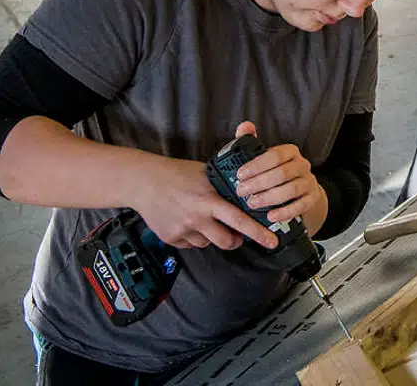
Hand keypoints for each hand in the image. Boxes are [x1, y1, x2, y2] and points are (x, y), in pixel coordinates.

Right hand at [131, 152, 276, 251]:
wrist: (144, 182)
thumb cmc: (178, 174)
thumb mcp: (206, 172)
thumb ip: (226, 183)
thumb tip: (250, 187)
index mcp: (210, 200)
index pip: (239, 220)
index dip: (258, 232)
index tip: (272, 241)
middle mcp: (197, 218)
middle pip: (227, 241)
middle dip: (236, 241)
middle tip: (237, 235)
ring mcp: (183, 230)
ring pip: (208, 243)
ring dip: (212, 236)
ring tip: (203, 219)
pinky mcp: (171, 238)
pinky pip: (191, 244)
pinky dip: (194, 237)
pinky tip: (187, 221)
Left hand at [232, 121, 323, 225]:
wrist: (300, 192)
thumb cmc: (275, 172)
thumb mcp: (264, 157)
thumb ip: (251, 142)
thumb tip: (244, 126)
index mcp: (290, 152)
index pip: (275, 155)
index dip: (257, 165)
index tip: (239, 175)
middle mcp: (302, 165)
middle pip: (282, 173)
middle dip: (259, 183)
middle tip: (241, 191)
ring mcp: (309, 182)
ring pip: (291, 189)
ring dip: (269, 197)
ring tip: (252, 203)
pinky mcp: (312, 199)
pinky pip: (301, 206)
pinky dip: (285, 212)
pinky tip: (270, 216)